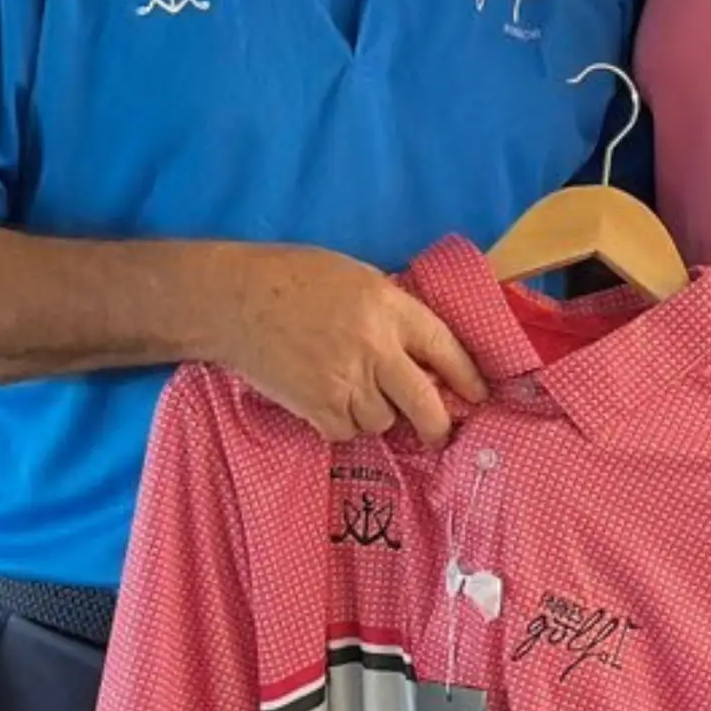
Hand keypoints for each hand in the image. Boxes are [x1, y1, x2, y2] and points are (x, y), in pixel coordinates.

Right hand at [209, 244, 489, 445]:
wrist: (233, 299)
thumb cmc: (292, 278)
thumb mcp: (356, 277)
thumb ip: (391, 311)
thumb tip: (421, 351)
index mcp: (389, 307)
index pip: (446, 348)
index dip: (467, 376)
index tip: (476, 394)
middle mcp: (374, 347)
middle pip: (424, 404)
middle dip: (436, 425)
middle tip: (438, 434)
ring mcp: (345, 380)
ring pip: (381, 421)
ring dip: (374, 414)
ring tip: (351, 392)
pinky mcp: (316, 405)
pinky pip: (345, 432)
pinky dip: (340, 424)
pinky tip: (325, 402)